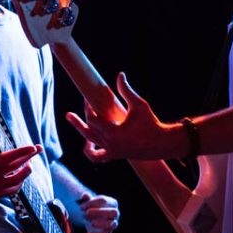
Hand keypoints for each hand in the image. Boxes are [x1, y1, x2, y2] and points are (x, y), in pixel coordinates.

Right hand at [0, 136, 42, 201]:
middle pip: (19, 168)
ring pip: (19, 181)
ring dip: (26, 171)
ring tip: (28, 163)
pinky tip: (19, 176)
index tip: (34, 147)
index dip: (24, 152)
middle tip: (38, 150)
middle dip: (30, 158)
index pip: (12, 158)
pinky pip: (13, 191)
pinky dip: (19, 183)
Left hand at [65, 73, 182, 161]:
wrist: (162, 143)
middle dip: (81, 119)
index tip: (87, 98)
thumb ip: (126, 90)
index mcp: (113, 132)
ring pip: (90, 143)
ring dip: (82, 133)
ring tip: (73, 124)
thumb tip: (120, 75)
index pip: (92, 119)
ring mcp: (111, 151)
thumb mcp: (139, 105)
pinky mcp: (115, 155)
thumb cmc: (151, 123)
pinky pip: (98, 157)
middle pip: (88, 130)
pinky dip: (91, 152)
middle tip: (71, 113)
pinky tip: (89, 143)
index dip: (87, 108)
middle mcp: (109, 144)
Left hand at [77, 193, 119, 232]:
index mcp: (111, 203)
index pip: (103, 200)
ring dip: (101, 224)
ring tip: (91, 223)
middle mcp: (115, 213)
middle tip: (87, 213)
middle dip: (100, 212)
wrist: (92, 217)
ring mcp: (113, 223)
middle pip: (113, 212)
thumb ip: (86, 199)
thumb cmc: (91, 207)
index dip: (91, 203)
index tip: (81, 207)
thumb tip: (85, 195)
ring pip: (112, 224)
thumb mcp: (88, 202)